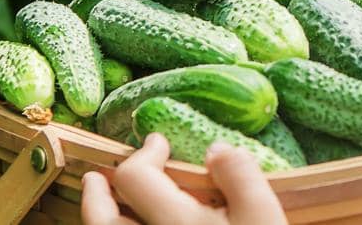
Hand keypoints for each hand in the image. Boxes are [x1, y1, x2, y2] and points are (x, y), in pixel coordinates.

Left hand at [81, 132, 287, 224]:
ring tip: (99, 204)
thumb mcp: (264, 218)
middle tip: (100, 177)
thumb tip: (216, 149)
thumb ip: (241, 178)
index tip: (158, 144)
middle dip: (98, 192)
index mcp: (175, 222)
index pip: (135, 177)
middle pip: (100, 216)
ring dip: (97, 219)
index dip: (145, 154)